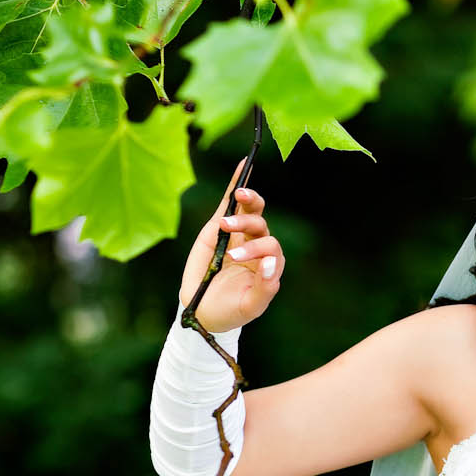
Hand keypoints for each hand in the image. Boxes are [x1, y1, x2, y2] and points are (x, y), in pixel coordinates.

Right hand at [178, 158, 284, 332]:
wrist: (204, 311)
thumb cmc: (231, 310)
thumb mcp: (250, 307)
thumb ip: (264, 289)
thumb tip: (270, 265)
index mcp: (268, 264)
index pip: (271, 248)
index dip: (258, 250)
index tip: (238, 258)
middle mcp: (257, 246)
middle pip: (261, 226)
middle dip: (248, 224)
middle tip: (229, 228)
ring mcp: (239, 235)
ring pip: (250, 211)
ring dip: (248, 200)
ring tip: (240, 194)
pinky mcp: (219, 228)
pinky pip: (230, 202)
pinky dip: (237, 183)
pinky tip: (244, 164)